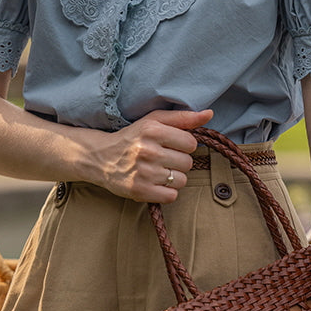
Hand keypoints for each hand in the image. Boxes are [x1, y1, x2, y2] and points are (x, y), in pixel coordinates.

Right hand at [93, 108, 212, 202]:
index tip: (171, 145)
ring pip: (182, 180)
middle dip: (179, 161)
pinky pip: (172, 196)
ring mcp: (144, 173)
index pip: (191, 142)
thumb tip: (209, 114)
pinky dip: (167, 191)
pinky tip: (155, 183)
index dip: (184, 145)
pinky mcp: (140, 191)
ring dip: (174, 177)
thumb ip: (183, 117)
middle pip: (188, 162)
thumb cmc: (133, 137)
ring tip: (159, 170)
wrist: (101, 158)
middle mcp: (148, 151)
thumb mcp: (154, 120)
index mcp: (152, 130)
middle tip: (163, 158)